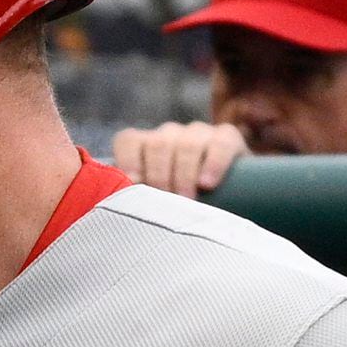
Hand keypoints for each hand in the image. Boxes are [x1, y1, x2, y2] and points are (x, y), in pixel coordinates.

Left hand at [107, 121, 252, 198]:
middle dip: (159, 176)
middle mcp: (170, 135)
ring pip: (186, 144)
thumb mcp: (155, 202)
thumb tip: (113, 213)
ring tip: (187, 200)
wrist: (233, 198)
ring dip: (183, 175)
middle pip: (157, 145)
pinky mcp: (228, 137)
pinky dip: (213, 163)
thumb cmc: (181, 205)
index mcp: (146, 146)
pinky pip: (220, 144)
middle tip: (164, 203)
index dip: (128, 160)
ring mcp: (199, 133)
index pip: (129, 141)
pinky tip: (207, 183)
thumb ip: (135, 201)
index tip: (133, 183)